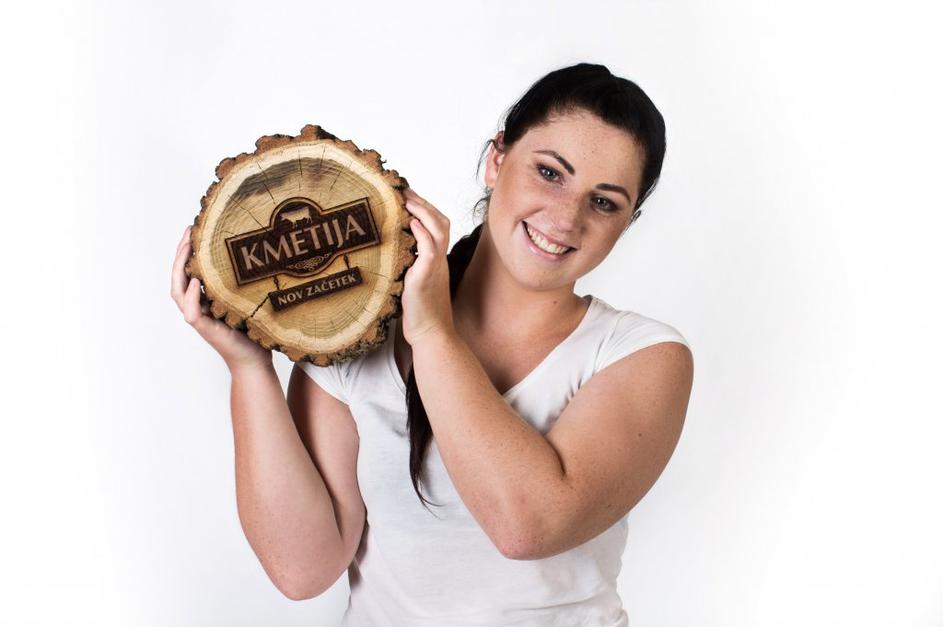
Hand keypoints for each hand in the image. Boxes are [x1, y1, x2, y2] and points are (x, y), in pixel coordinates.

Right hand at [171, 225, 272, 371]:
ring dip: (180, 268)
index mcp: (205, 299)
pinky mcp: (204, 329)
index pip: (189, 271)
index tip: (195, 229)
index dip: (188, 251)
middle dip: (180, 252)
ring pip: (178, 291)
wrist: (255, 360)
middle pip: (178, 276)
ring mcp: (199, 318)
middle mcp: (197, 306)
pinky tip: (196, 280)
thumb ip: (244, 283)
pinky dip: (191, 295)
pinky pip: (191, 311)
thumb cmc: (255, 331)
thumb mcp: (249, 300)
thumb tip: (259, 255)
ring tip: (188, 248)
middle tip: (189, 231)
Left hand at [401, 187, 455, 346]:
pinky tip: (412, 222)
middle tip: (404, 190)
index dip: (425, 209)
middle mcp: (438, 260)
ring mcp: (435, 268)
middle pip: (440, 221)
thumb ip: (407, 266)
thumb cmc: (420, 313)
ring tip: (408, 199)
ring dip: (423, 211)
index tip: (407, 196)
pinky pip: (430, 250)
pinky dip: (423, 233)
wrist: (431, 335)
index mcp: (436, 260)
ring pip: (438, 230)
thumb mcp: (412, 283)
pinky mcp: (427, 277)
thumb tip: (390, 253)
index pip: (436, 226)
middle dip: (423, 202)